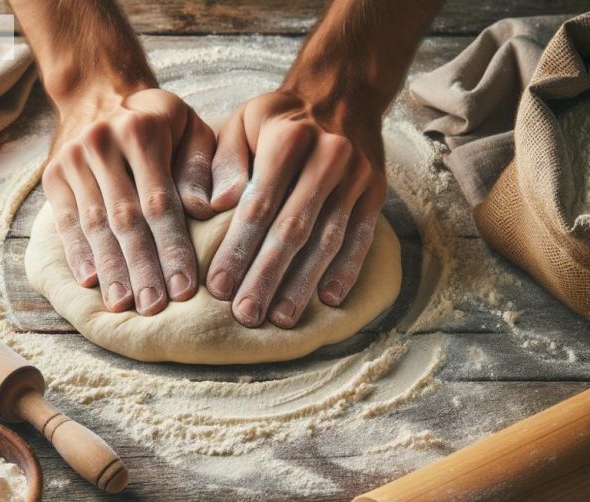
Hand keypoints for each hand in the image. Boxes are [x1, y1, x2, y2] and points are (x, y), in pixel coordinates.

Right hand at [43, 88, 215, 315]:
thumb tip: (209, 209)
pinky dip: (78, 253)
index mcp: (143, 130)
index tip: (185, 288)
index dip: (172, 247)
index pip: (160, 201)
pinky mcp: (53, 174)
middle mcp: (103, 142)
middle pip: (125, 217)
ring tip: (123, 305)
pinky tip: (91, 282)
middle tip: (153, 307)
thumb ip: (203, 168)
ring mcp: (73, 158)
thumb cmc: (160, 123)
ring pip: (94, 224)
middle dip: (141, 267)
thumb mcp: (191, 130)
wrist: (100, 93)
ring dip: (110, 268)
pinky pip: (66, 221)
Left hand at [207, 91, 386, 328]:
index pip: (258, 205)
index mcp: (288, 139)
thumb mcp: (243, 122)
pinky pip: (360, 236)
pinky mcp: (375, 191)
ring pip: (327, 238)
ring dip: (303, 282)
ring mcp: (356, 176)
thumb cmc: (279, 118)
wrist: (342, 93)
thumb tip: (216, 206)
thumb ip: (225, 162)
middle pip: (293, 228)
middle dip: (267, 275)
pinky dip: (347, 270)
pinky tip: (329, 299)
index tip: (218, 287)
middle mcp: (328, 156)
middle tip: (246, 314)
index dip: (238, 249)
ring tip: (281, 318)